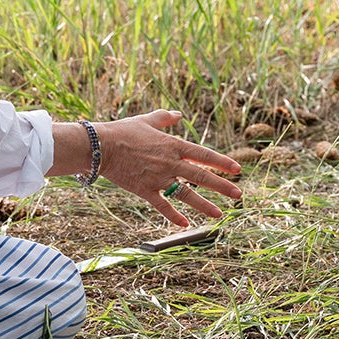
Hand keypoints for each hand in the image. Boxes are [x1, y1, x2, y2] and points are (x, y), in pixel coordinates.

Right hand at [95, 110, 242, 225]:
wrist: (100, 147)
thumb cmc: (122, 131)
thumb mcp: (147, 120)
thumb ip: (165, 117)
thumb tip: (178, 114)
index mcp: (173, 145)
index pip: (204, 154)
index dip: (222, 162)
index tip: (237, 169)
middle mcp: (170, 162)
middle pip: (201, 176)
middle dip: (222, 186)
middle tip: (238, 194)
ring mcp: (158, 178)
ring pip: (187, 194)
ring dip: (204, 205)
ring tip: (219, 214)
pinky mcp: (145, 190)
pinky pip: (163, 205)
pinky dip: (174, 216)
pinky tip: (185, 224)